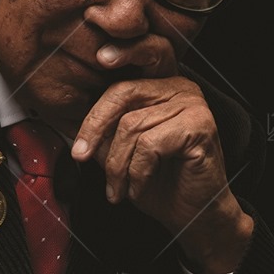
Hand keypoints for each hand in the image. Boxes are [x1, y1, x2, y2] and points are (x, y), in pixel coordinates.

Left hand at [70, 37, 252, 273]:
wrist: (191, 215)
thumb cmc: (158, 183)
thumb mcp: (120, 152)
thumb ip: (103, 131)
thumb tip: (73, 119)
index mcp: (161, 87)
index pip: (123, 79)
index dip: (113, 63)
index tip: (99, 58)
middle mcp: (181, 88)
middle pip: (123, 94)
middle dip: (94, 128)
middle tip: (80, 156)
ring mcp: (193, 105)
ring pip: (131, 126)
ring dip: (117, 166)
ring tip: (117, 189)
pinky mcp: (200, 126)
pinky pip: (150, 145)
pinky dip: (137, 172)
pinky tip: (139, 188)